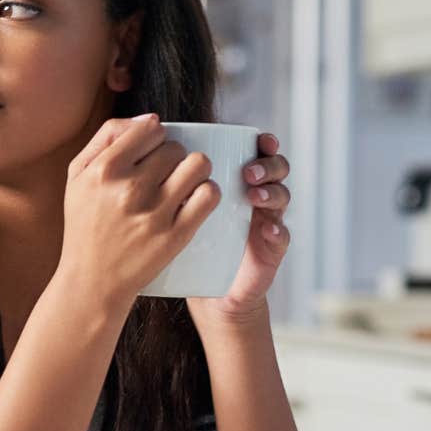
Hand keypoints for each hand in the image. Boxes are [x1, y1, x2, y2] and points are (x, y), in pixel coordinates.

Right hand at [56, 114, 220, 305]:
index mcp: (104, 170)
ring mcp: (155, 213)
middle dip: (173, 157)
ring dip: (195, 170)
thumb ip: (106, 138)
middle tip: (163, 174)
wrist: (92, 281)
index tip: (151, 151)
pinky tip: (195, 199)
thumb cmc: (85, 225)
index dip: (154, 136)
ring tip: (184, 182)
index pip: (150, 128)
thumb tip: (150, 119)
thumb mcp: (77, 176)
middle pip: (175, 147)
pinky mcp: (176, 235)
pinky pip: (209, 196)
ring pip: (198, 165)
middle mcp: (129, 189)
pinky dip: (207, 192)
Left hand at [187, 132, 290, 325]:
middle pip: (277, 169)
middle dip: (267, 165)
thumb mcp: (179, 210)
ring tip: (254, 195)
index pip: (257, 153)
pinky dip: (278, 231)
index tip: (256, 138)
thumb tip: (148, 153)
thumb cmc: (191, 245)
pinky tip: (268, 230)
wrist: (207, 291)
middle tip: (248, 172)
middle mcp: (257, 197)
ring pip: (283, 197)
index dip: (263, 143)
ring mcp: (267, 221)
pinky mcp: (271, 250)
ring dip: (272, 192)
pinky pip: (283, 236)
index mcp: (239, 182)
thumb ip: (171, 183)